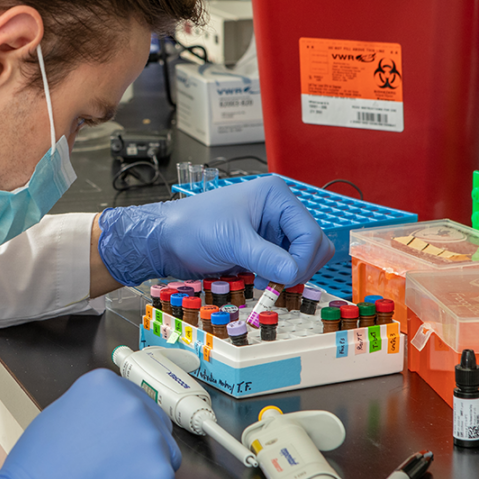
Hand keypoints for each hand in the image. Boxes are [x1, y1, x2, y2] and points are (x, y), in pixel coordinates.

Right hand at [0, 369, 180, 478]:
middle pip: (156, 426)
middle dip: (142, 445)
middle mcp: (131, 405)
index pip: (137, 401)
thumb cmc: (39, 466)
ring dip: (147, 469)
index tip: (121, 438)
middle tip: (117, 464)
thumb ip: (95, 409)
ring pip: (164, 455)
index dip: (129, 425)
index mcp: (105, 385)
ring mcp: (147, 439)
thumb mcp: (62, 414)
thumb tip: (111, 418)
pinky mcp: (158, 474)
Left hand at [96, 175, 333, 285]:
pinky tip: (256, 279)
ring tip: (260, 280)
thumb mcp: (231, 241)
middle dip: (297, 267)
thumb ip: (265, 257)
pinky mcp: (262, 248)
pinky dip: (276, 277)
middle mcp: (278, 211)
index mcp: (275, 197)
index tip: (285, 279)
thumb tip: (294, 273)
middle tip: (273, 282)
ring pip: (300, 259)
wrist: (166, 240)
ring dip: (286, 274)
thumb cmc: (192, 228)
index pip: (310, 233)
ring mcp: (271, 231)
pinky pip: (284, 266)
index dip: (303, 260)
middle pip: (312, 246)